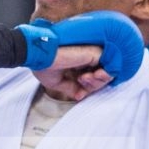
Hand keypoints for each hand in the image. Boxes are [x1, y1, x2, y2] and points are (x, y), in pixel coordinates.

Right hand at [19, 10, 144, 88]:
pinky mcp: (96, 53)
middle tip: (81, 83)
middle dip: (94, 86)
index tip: (79, 91)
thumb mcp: (57, 82)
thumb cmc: (43, 64)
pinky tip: (87, 76)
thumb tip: (80, 96)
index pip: (93, 77)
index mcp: (78, 62)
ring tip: (83, 79)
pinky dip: (100, 78)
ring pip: (108, 74)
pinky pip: (109, 70)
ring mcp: (93, 54)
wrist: (39, 57)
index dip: (89, 87)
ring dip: (97, 83)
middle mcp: (87, 57)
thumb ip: (72, 87)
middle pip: (102, 77)